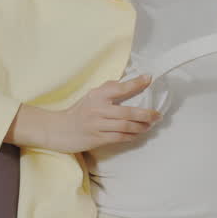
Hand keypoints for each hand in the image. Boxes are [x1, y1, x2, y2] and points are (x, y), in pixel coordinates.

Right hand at [7, 75, 161, 152]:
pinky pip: (120, 137)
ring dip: (141, 127)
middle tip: (157, 115)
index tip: (149, 79)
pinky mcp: (97, 138)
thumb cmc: (79, 112)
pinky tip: (138, 134)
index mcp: (97, 95)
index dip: (136, 83)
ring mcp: (97, 125)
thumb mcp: (91, 96)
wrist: (58, 130)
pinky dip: (132, 136)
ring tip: (150, 125)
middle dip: (146, 114)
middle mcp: (98, 109)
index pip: (120, 88)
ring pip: (126, 126)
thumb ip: (108, 89)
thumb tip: (130, 82)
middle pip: (128, 112)